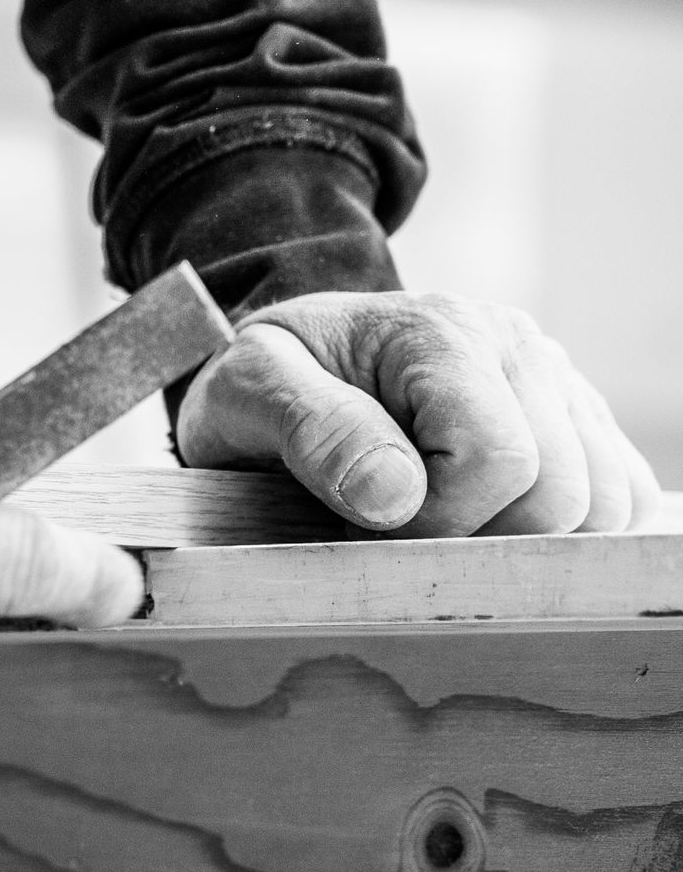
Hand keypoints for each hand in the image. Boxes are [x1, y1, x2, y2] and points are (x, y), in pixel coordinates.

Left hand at [176, 291, 660, 536]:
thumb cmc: (266, 381)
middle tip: (402, 529)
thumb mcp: (246, 391)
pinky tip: (493, 520)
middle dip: (478, 538)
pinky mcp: (578, 418)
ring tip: (445, 520)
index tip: (370, 520)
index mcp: (440, 332)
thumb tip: (396, 494)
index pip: (497, 460)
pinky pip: (623, 496)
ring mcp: (556, 380)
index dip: (439, 520)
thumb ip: (312, 430)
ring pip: (604, 504)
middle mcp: (515, 346)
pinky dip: (569, 530)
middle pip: (561, 493)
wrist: (293, 360)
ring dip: (524, 539)